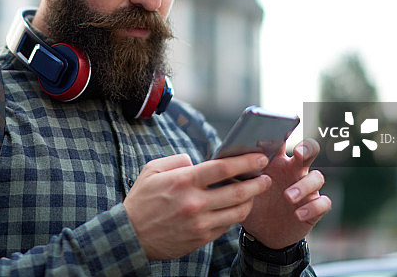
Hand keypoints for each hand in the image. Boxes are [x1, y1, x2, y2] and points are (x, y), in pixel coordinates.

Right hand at [123, 153, 271, 259]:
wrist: (130, 236)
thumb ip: (176, 160)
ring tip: (253, 194)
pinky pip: (226, 226)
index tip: (259, 158)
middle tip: (266, 178)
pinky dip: (233, 216)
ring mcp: (199, 223)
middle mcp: (195, 202)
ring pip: (237, 212)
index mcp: (184, 181)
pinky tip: (235, 208)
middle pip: (238, 191)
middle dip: (257, 183)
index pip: (223, 168)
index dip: (246, 162)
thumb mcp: (152, 170)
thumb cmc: (141, 200)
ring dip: (250, 202)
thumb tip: (195, 161)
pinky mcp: (200, 238)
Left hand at [242, 139, 330, 248]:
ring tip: (288, 197)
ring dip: (304, 185)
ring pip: (317, 177)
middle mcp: (294, 170)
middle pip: (309, 150)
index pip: (281, 141)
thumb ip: (236, 175)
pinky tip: (298, 214)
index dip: (281, 133)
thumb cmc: (252, 204)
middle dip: (307, 148)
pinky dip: (313, 207)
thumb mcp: (241, 190)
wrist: (263, 233)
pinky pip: (323, 203)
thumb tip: (222, 162)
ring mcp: (306, 188)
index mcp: (276, 161)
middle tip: (298, 153)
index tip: (274, 132)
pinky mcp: (314, 207)